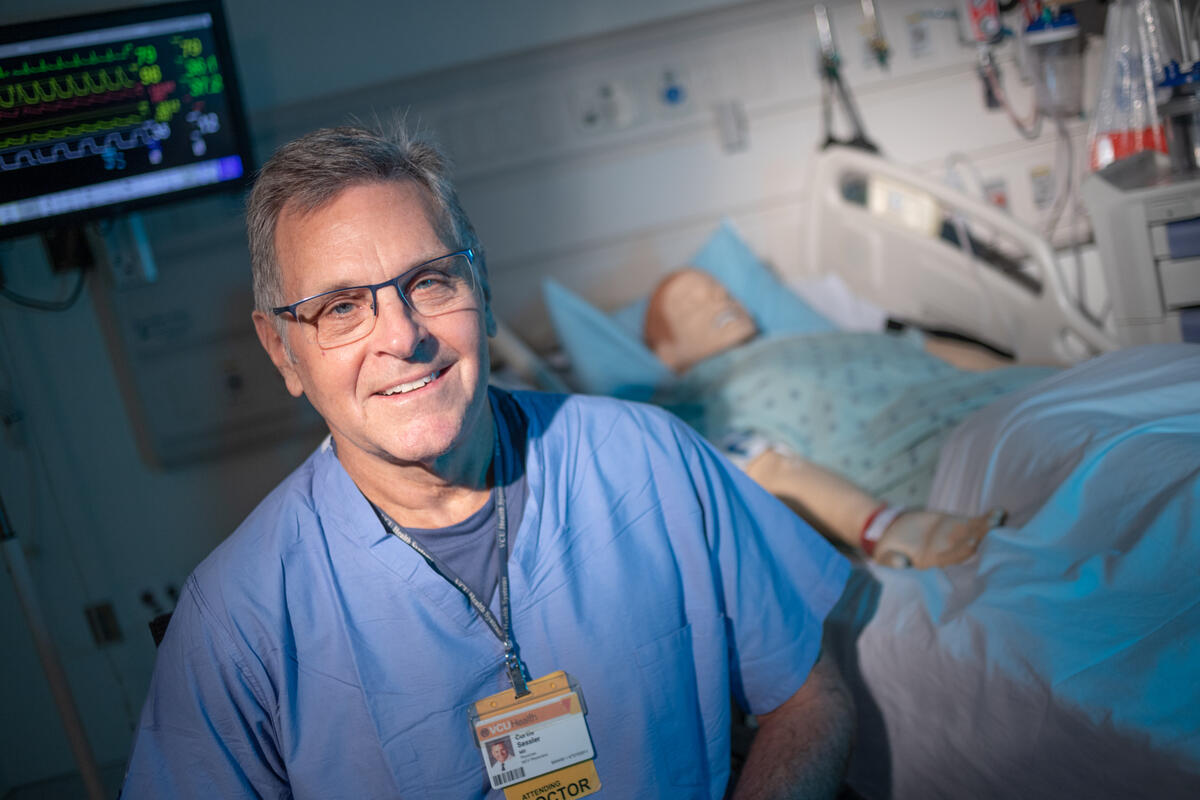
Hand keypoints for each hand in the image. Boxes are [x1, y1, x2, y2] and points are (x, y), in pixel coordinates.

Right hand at [873, 508, 1003, 568]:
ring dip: (987, 528)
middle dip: (980, 538)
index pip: (950, 558)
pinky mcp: (957, 526)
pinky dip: (986, 519)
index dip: (961, 552)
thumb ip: (892, 561)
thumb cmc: (888, 550)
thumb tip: (902, 564)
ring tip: (998, 518)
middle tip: (992, 529)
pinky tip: (998, 512)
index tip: (971, 545)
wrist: (893, 533)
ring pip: (975, 534)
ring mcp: (955, 539)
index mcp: (933, 563)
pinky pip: (974, 523)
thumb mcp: (885, 557)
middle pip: (968, 547)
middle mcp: (949, 553)